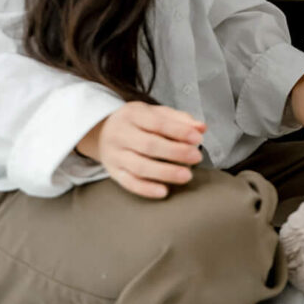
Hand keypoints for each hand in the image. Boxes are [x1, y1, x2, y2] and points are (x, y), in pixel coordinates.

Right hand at [75, 102, 205, 198]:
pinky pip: (129, 183)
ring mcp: (115, 155)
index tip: (197, 138)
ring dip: (165, 173)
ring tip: (186, 176)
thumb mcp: (156, 113)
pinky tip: (164, 191)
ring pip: (139, 166)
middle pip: (149, 145)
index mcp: (132, 115)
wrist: (102, 131)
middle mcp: (120, 134)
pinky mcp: (114, 172)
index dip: (179, 131)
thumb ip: (179, 119)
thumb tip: (201, 128)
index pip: (157, 123)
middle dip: (176, 152)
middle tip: (196, 157)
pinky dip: (146, 189)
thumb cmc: (137, 122)